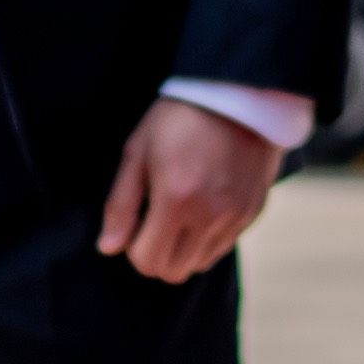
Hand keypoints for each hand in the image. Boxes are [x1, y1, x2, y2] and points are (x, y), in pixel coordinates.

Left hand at [96, 95, 286, 281]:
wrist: (238, 91)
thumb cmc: (179, 118)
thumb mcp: (138, 152)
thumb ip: (120, 205)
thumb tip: (108, 248)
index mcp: (176, 200)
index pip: (147, 261)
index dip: (133, 248)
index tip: (136, 223)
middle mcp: (210, 215)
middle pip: (175, 271)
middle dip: (157, 255)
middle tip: (154, 222)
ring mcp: (236, 215)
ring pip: (201, 263)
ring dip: (184, 249)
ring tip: (181, 213)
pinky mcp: (254, 210)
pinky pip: (224, 244)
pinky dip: (209, 237)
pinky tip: (204, 204)